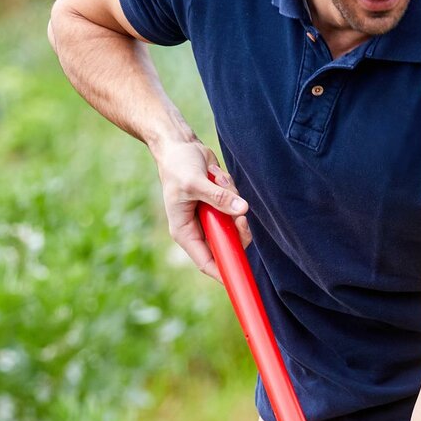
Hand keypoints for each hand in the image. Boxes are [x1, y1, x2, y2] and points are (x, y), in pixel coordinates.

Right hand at [151, 136, 249, 275]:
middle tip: (241, 218)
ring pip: (235, 225)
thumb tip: (242, 210)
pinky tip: (217, 176)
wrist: (179, 144)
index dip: (224, 272)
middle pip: (227, 245)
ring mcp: (210, 218)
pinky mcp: (220, 205)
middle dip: (237, 231)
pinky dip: (233, 191)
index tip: (242, 276)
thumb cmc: (178, 165)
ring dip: (233, 202)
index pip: (206, 262)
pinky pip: (237, 207)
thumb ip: (219, 198)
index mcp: (184, 231)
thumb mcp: (195, 183)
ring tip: (218, 180)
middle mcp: (198, 229)